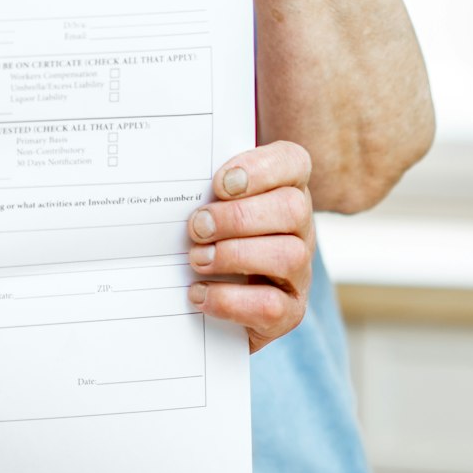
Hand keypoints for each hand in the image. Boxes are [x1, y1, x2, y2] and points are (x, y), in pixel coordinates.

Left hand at [186, 140, 315, 353]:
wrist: (216, 299)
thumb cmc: (210, 235)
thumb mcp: (208, 201)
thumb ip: (201, 184)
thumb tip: (172, 178)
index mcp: (285, 187)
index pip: (292, 161)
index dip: (259, 169)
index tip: (219, 184)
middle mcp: (301, 226)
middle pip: (292, 208)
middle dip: (238, 217)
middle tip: (197, 227)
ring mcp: (300, 270)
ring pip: (288, 255)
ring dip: (235, 256)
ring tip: (197, 259)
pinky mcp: (289, 311)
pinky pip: (272, 306)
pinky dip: (230, 300)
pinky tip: (200, 293)